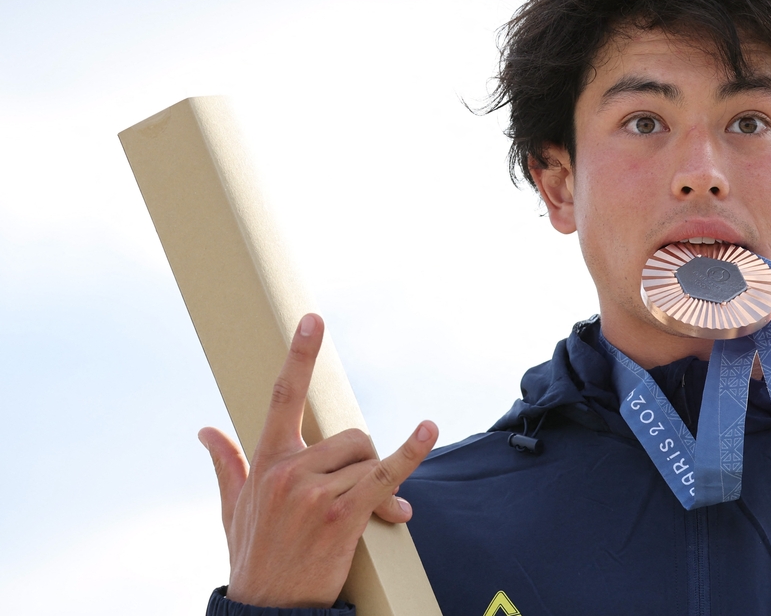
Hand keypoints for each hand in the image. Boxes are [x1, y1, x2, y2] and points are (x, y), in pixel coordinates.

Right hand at [198, 313, 438, 607]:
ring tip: (368, 517)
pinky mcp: (343, 516)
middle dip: (362, 461)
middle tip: (356, 496)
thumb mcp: (233, 508)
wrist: (267, 611)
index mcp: (266, 463)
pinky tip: (428, 429)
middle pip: (350, 436)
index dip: (300, 356)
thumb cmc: (254, 557)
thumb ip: (226, 464)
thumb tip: (206, 431)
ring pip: (367, 459)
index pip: (284, 398)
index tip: (313, 320)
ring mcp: (315, 493)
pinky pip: (385, 474)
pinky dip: (410, 452)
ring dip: (377, 486)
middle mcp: (288, 472)